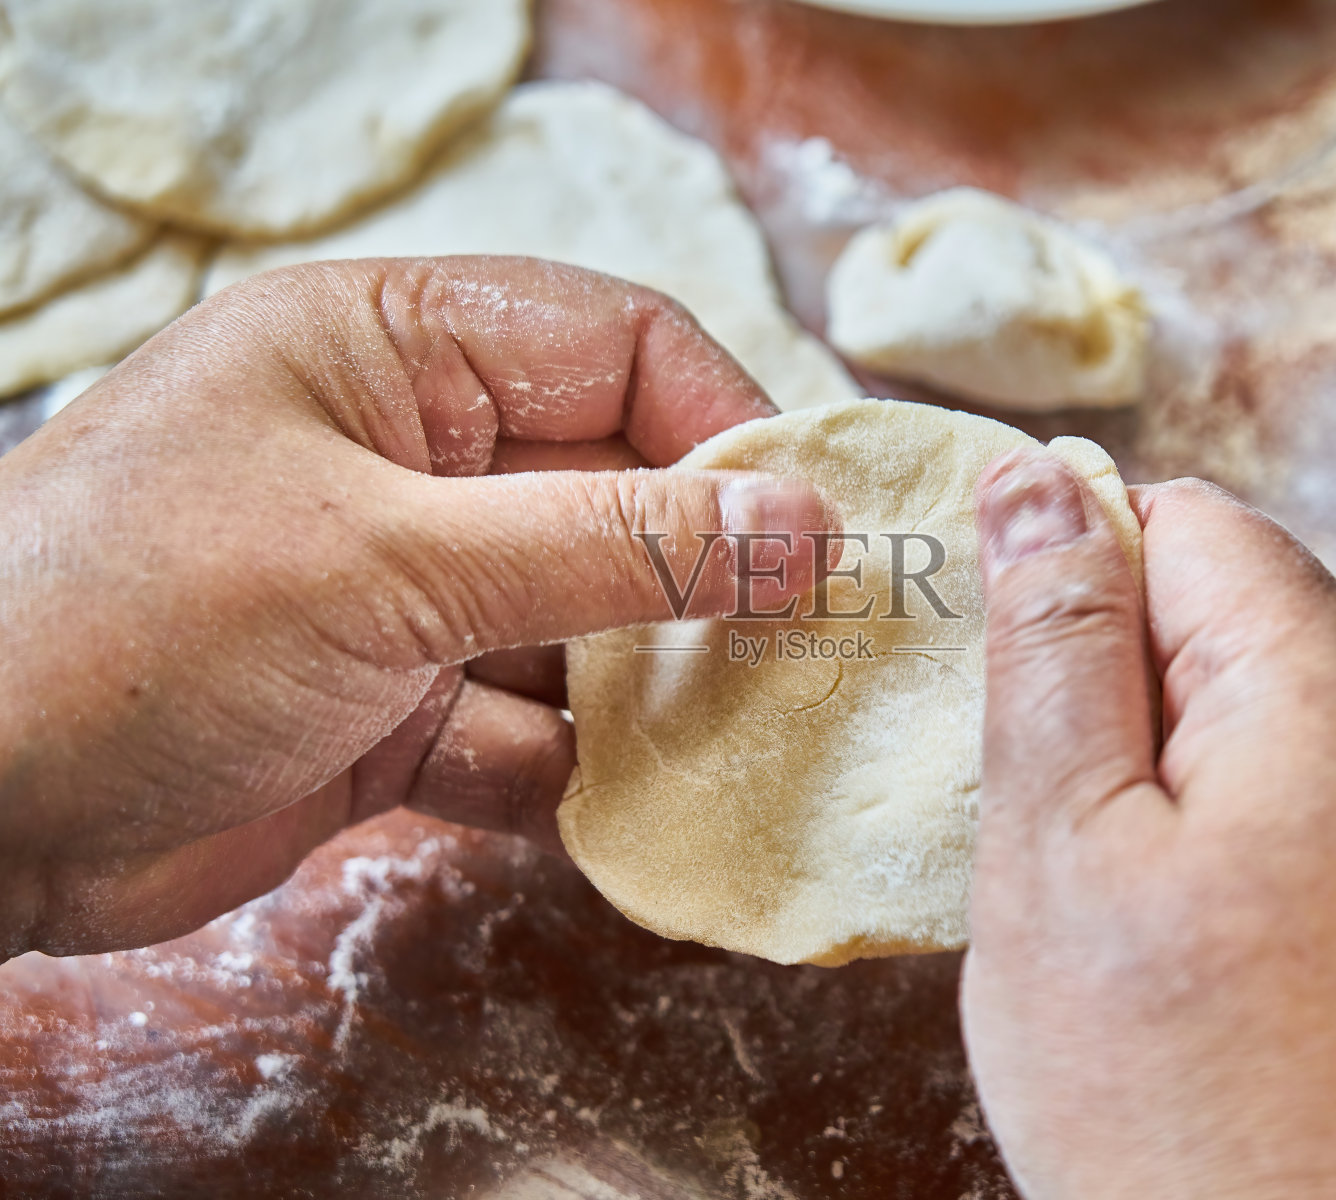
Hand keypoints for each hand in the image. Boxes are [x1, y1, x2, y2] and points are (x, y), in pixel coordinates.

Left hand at [0, 258, 830, 958]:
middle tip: (795, 657)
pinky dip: (558, 774)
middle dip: (697, 581)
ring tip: (710, 745)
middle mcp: (411, 457)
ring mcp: (406, 590)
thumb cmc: (140, 624)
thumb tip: (804, 525)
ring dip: (638, 691)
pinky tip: (586, 809)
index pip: (619, 349)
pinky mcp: (396, 708)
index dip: (727, 429)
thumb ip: (612, 548)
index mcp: (394, 350)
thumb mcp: (394, 562)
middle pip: (616, 495)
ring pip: (585, 625)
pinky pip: (526, 730)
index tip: (813, 531)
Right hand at [962, 449, 1335, 1197]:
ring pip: (1257, 705)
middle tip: (1053, 819)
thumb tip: (1040, 483)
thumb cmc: (1167, 1099)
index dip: (1074, 571)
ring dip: (1160, 760)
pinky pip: (1303, 790)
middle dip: (1115, 679)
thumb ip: (1055, 643)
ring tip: (1111, 893)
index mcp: (1332, 692)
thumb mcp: (1061, 844)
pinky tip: (1178, 933)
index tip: (1007, 677)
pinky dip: (1219, 822)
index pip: (1188, 522)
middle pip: (1230, 609)